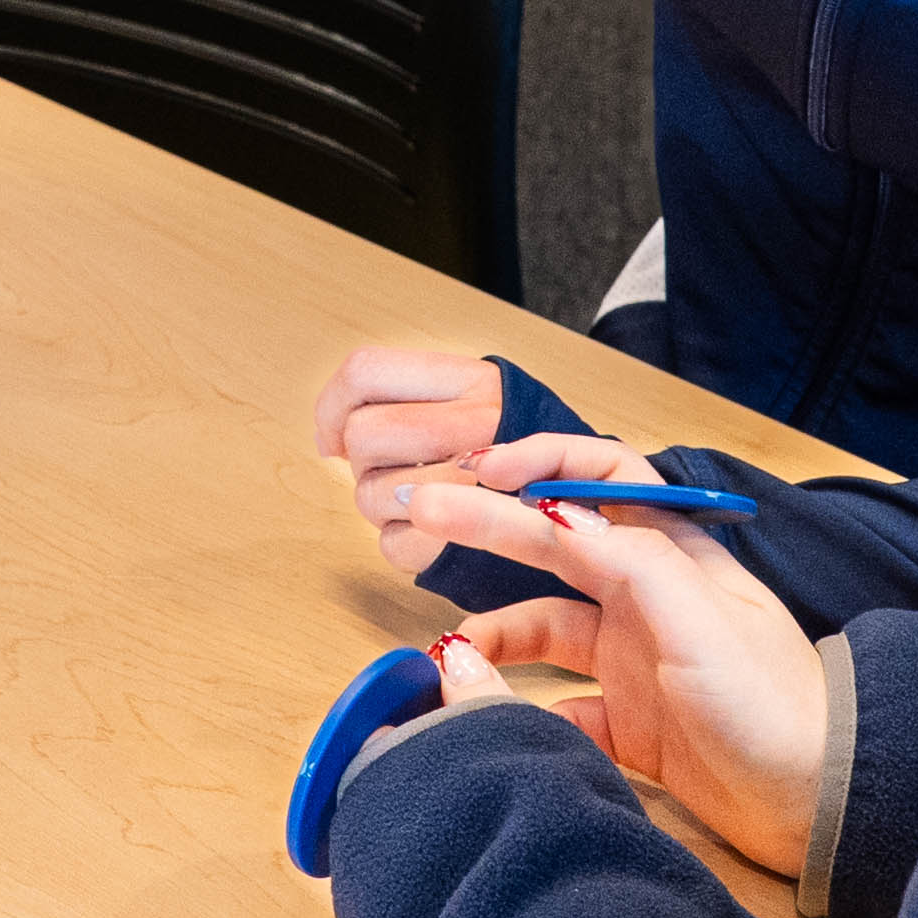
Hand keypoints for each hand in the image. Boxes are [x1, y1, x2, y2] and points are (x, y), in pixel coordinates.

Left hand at [314, 341, 507, 574]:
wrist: (587, 511)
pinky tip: (435, 531)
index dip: (333, 406)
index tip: (339, 437)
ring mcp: (479, 486)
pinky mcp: (471, 546)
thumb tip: (330, 440)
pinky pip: (392, 545)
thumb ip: (404, 400)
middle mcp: (482, 425)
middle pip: (364, 434)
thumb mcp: (474, 400)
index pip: (365, 371)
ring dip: (379, 506)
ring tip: (421, 500)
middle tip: (396, 470)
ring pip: (369, 493)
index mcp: (475, 381)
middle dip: (364, 462)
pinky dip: (402, 543)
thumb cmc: (511, 452)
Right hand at [401, 441, 829, 876]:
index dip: (541, 463)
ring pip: (543, 629)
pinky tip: (487, 715)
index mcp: (674, 558)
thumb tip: (555, 514)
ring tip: (448, 652)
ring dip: (494, 634)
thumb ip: (634, 564)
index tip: (481, 470)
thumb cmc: (772, 705)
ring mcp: (635, 662)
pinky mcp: (628, 726)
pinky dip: (516, 708)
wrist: (814, 802)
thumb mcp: (704, 622)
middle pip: (555, 546)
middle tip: (419, 511)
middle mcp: (649, 600)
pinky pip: (554, 707)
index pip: (601, 480)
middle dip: (488, 526)